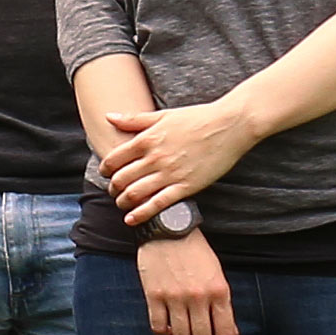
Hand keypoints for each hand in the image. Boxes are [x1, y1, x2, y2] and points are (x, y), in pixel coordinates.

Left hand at [97, 98, 260, 220]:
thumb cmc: (198, 118)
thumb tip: (108, 117)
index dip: (105, 169)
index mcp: (147, 139)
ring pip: (135, 193)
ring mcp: (170, 173)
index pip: (114, 159)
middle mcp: (155, 157)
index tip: (106, 173)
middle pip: (122, 178)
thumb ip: (134, 119)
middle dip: (113, 187)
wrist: (230, 125)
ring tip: (122, 203)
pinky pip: (158, 204)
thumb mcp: (164, 115)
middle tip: (114, 190)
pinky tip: (132, 219)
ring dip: (123, 201)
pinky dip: (141, 214)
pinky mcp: (186, 186)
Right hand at [137, 232, 231, 334]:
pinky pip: (158, 328)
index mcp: (219, 291)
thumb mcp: (216, 274)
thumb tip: (229, 333)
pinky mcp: (154, 295)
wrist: (168, 228)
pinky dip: (163, 334)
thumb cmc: (195, 252)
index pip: (225, 333)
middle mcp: (198, 297)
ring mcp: (175, 297)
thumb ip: (222, 303)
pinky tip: (166, 328)